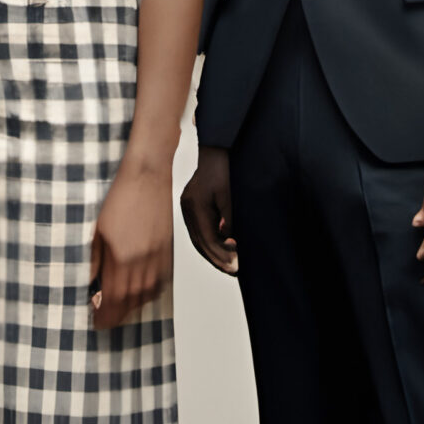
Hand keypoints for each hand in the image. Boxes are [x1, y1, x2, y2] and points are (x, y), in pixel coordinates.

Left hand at [91, 163, 174, 328]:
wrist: (146, 176)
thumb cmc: (119, 197)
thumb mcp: (96, 229)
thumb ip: (91, 260)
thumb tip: (87, 283)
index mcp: (122, 257)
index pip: (113, 300)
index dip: (104, 316)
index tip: (96, 322)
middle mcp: (143, 262)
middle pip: (130, 302)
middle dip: (116, 314)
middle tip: (103, 319)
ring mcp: (158, 258)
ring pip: (145, 295)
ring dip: (131, 306)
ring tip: (117, 308)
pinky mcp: (167, 252)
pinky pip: (158, 283)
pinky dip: (146, 293)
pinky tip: (137, 292)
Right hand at [181, 144, 237, 275]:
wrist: (214, 152)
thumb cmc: (223, 169)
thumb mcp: (229, 194)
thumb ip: (228, 217)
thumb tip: (227, 238)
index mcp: (195, 206)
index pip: (207, 239)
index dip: (221, 255)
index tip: (235, 266)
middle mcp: (187, 209)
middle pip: (200, 243)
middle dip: (217, 259)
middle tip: (233, 271)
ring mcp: (187, 209)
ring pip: (198, 239)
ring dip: (213, 253)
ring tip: (229, 264)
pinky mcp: (191, 207)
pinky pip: (199, 231)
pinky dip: (210, 242)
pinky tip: (223, 248)